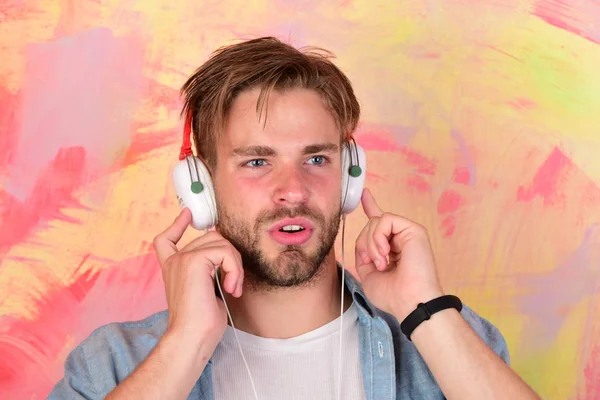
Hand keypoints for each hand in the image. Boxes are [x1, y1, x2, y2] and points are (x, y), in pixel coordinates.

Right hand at [152, 208, 243, 352]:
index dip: (177, 225)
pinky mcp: (193, 261)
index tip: (187, 214)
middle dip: (230, 257)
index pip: (167, 240)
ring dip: (235, 264)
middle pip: (211, 238)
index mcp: (173, 269)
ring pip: (221, 242)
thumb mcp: (207, 291)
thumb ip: (210, 271)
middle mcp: (174, 261)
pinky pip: (225, 252)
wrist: (191, 338)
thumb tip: (226, 257)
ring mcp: (182, 259)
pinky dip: (235, 269)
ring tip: (233, 288)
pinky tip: (231, 288)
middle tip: (234, 284)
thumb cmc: (201, 325)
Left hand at [354, 189, 443, 320]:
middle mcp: (400, 238)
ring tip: (382, 263)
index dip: (371, 206)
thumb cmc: (393, 295)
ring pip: (376, 221)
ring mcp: (407, 233)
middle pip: (371, 224)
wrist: (410, 302)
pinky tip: (385, 253)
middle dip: (365, 243)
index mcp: (391, 248)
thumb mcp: (369, 273)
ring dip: (371, 243)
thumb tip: (363, 238)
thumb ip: (364, 253)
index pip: (381, 224)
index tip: (364, 194)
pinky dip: (378, 236)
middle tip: (374, 264)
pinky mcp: (413, 229)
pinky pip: (385, 219)